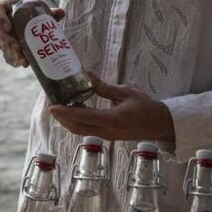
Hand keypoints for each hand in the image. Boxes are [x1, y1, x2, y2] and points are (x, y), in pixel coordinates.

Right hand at [0, 1, 64, 67]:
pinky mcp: (5, 46)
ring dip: (12, 53)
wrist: (26, 19)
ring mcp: (1, 35)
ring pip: (2, 45)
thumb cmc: (30, 11)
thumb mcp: (38, 10)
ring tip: (23, 61)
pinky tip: (24, 63)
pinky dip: (15, 59)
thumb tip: (61, 12)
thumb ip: (48, 12)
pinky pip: (6, 53)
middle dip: (7, 41)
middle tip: (18, 48)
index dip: (0, 19)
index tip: (9, 27)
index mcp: (4, 8)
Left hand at [48, 72, 174, 142]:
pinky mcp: (107, 136)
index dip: (66, 112)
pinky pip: (87, 130)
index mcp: (113, 120)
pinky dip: (77, 122)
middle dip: (61, 117)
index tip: (52, 106)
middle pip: (77, 127)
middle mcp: (107, 131)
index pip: (84, 117)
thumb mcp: (125, 92)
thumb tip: (87, 74)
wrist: (160, 124)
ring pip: (80, 131)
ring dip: (67, 121)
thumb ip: (104, 87)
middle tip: (51, 103)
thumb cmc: (146, 106)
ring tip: (58, 107)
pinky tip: (74, 110)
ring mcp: (107, 136)